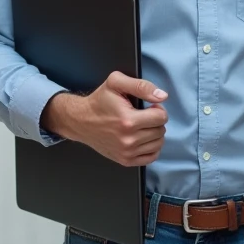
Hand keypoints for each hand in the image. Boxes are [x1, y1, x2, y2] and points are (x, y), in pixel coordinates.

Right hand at [40, 71, 167, 165]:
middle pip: (160, 131)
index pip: (161, 117)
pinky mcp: (125, 160)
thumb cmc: (99, 101)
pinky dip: (152, 147)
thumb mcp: (116, 82)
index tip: (149, 106)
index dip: (157, 108)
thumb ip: (141, 86)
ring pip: (158, 144)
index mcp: (128, 121)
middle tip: (142, 115)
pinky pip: (151, 157)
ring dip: (154, 133)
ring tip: (142, 126)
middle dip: (155, 121)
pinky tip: (143, 138)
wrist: (81, 121)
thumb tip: (162, 96)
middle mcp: (128, 140)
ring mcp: (127, 152)